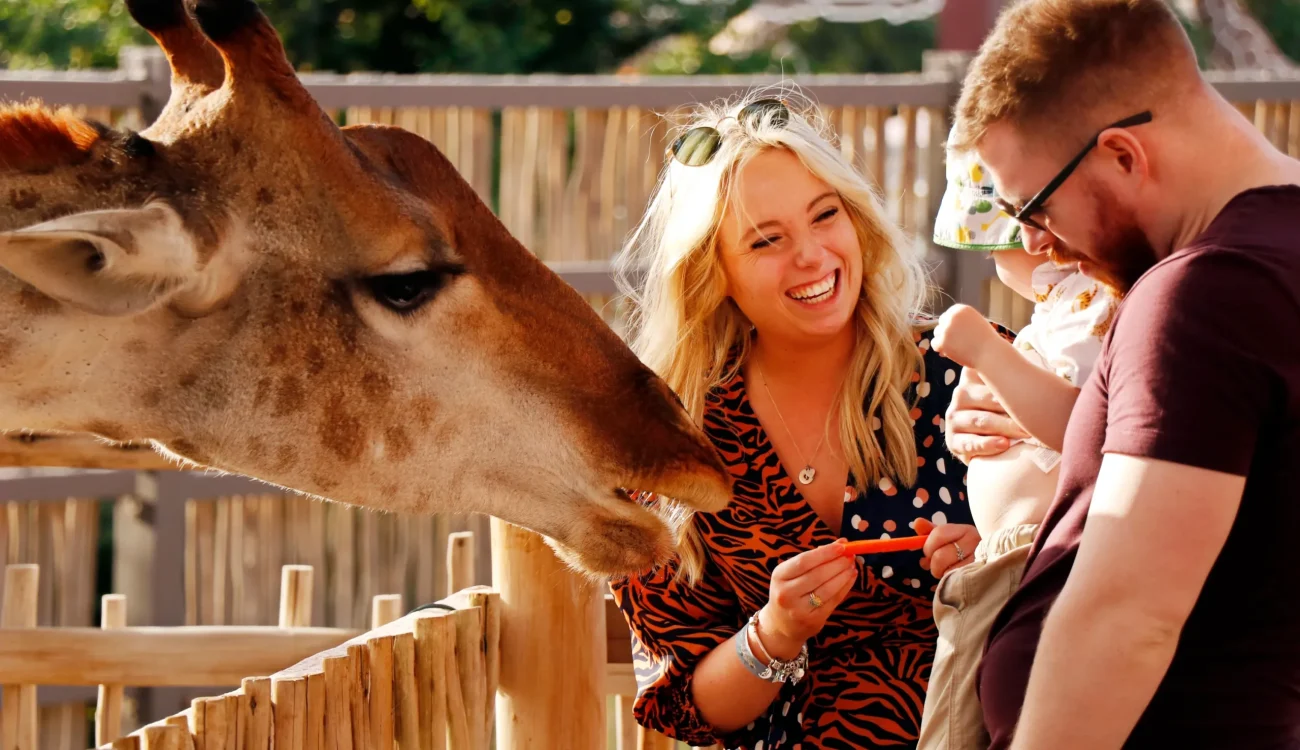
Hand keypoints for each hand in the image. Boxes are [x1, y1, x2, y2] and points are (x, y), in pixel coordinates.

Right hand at [757, 540, 856, 657]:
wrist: (781, 623)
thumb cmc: (790, 591)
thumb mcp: (792, 573)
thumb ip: (814, 558)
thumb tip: (841, 543)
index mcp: (779, 576)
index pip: (804, 561)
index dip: (825, 553)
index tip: (842, 546)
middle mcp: (786, 594)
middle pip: (817, 575)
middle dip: (838, 563)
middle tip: (851, 555)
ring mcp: (799, 609)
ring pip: (828, 589)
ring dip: (844, 575)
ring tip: (852, 566)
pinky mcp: (813, 620)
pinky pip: (833, 601)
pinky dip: (845, 587)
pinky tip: (850, 577)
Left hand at [915, 519, 979, 578]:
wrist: (991, 563)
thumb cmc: (963, 549)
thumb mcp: (949, 538)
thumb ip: (931, 531)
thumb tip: (917, 522)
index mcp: (965, 530)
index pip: (939, 533)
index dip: (928, 546)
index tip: (928, 554)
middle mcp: (975, 543)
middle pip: (941, 556)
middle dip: (934, 565)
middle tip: (937, 567)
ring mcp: (980, 560)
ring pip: (949, 571)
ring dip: (944, 575)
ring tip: (948, 573)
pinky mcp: (982, 577)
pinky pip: (957, 582)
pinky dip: (952, 582)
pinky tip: (955, 579)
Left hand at [932, 304, 1005, 369]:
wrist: (990, 353)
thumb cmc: (986, 340)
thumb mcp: (975, 321)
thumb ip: (961, 320)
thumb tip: (944, 325)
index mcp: (961, 309)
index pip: (948, 315)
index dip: (952, 326)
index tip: (959, 334)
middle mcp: (952, 316)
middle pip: (941, 323)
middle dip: (947, 332)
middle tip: (957, 343)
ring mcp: (946, 329)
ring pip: (937, 334)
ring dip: (944, 341)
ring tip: (957, 348)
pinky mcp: (942, 341)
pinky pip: (935, 344)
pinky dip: (941, 349)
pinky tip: (952, 352)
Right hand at [944, 368, 1028, 462]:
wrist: (996, 450)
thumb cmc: (1011, 415)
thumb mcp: (1012, 394)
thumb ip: (1016, 377)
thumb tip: (1035, 367)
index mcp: (974, 377)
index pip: (984, 370)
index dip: (1002, 374)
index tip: (1021, 375)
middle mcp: (961, 394)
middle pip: (987, 398)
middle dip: (1011, 407)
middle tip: (1035, 415)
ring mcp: (954, 418)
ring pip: (980, 420)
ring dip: (1004, 427)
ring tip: (1025, 432)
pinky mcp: (953, 441)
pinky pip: (970, 442)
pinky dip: (988, 444)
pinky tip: (1004, 444)